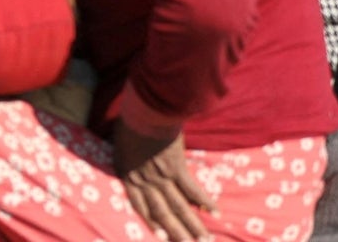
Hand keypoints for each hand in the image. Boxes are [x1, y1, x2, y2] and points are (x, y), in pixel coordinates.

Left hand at [114, 122, 217, 240]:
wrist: (144, 109)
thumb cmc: (130, 122)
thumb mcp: (123, 144)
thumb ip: (130, 158)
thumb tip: (137, 161)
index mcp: (128, 175)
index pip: (140, 206)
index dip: (152, 223)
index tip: (162, 237)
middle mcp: (144, 181)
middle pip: (161, 213)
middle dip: (176, 234)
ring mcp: (161, 176)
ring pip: (179, 207)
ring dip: (193, 226)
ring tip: (205, 240)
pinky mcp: (177, 168)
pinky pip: (192, 190)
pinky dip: (204, 202)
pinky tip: (215, 213)